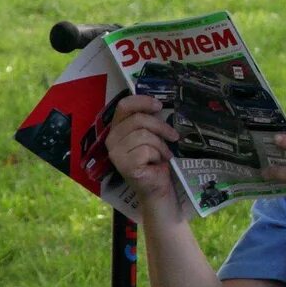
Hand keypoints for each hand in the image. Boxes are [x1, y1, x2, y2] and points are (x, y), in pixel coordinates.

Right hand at [102, 94, 181, 211]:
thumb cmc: (155, 159)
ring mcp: (116, 153)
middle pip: (139, 119)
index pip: (124, 106)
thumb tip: (158, 104)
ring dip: (160, 145)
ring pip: (144, 135)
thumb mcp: (152, 135)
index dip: (142, 101)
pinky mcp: (124, 164)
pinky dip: (158, 155)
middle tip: (173, 136)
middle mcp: (112, 139)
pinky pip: (147, 150)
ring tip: (163, 154)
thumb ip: (149, 121)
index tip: (159, 105)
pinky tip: (156, 163)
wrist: (157, 185)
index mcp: (117, 128)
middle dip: (161, 127)